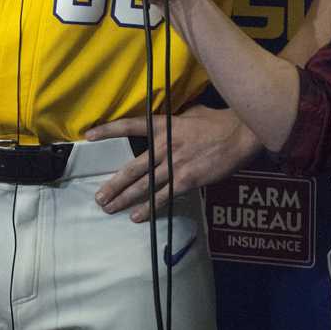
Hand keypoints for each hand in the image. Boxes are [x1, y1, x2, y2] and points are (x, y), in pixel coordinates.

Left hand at [86, 104, 259, 220]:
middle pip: (132, 168)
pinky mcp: (187, 180)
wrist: (241, 134)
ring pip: (143, 185)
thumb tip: (169, 121)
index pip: (129, 126)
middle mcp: (164, 146)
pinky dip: (149, 208)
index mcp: (163, 125)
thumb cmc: (219, 121)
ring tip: (108, 208)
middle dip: (113, 184)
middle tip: (98, 197)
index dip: (108, 130)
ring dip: (124, 198)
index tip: (88, 136)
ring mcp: (175, 165)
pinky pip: (164, 196)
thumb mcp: (192, 112)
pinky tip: (137, 217)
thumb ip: (175, 119)